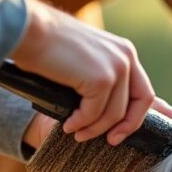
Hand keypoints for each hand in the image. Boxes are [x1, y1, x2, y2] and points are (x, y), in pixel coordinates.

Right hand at [12, 0, 171, 144]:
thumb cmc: (47, 45)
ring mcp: (116, 67)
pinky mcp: (101, 78)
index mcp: (124, 51)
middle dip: (126, 127)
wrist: (29, 30)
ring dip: (94, 129)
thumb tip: (106, 112)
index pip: (143, 90)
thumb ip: (101, 78)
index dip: (135, 115)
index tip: (120, 132)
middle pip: (141, 102)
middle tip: (109, 141)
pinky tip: (67, 124)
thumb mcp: (85, 61)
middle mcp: (126, 57)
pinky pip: (94, 113)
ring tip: (77, 133)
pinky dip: (80, 123)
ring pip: (115, 113)